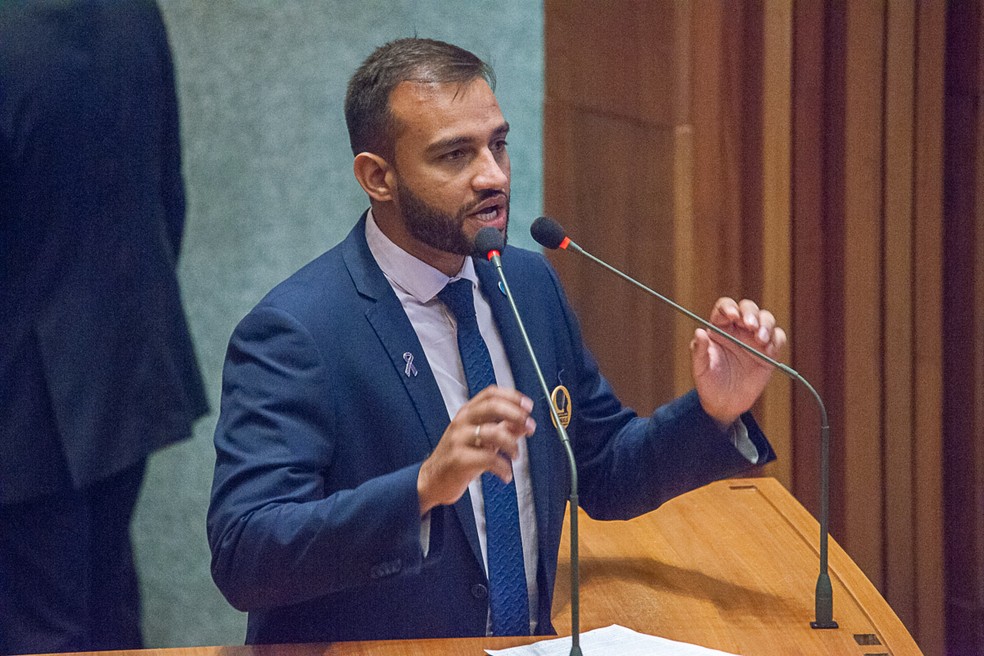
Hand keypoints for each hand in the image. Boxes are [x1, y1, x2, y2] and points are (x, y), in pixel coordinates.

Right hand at [417, 386, 535, 515]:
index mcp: (467, 413)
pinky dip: (503, 468)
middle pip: (492, 406)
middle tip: (530, 426)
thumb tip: (525, 424)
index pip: (491, 394)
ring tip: (516, 456)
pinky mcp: (459, 459)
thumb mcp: (482, 440)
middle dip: (516, 415)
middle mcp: (462, 421)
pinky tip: (506, 474)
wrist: (432, 480)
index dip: (512, 397)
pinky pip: (488, 459)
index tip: (528, 406)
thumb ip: (503, 429)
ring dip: (512, 444)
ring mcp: (458, 439)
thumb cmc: (459, 458)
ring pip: (493, 432)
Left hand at [690, 297, 786, 427]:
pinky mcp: (769, 352)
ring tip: (760, 339)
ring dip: (766, 325)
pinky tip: (768, 351)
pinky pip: (778, 338)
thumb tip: (699, 333)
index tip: (732, 316)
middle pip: (748, 308)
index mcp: (719, 327)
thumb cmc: (708, 382)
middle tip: (750, 326)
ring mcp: (754, 339)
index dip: (729, 307)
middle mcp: (738, 329)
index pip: (725, 307)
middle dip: (751, 313)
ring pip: (766, 319)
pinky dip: (776, 341)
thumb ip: (699, 350)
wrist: (724, 403)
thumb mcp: (700, 368)